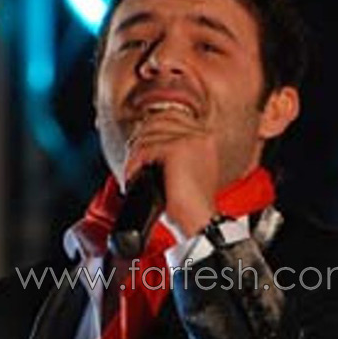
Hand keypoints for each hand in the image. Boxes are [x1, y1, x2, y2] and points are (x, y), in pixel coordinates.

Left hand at [124, 109, 217, 237]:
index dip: (150, 131)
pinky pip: (145, 149)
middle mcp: (200, 135)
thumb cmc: (191, 206)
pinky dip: (134, 164)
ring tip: (132, 172)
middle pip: (158, 122)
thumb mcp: (186, 173)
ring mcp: (189, 140)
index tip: (139, 148)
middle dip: (140, 140)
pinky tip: (132, 177)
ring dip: (135, 154)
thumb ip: (172, 155)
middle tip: (133, 161)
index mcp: (205, 139)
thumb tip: (149, 145)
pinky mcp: (176, 149)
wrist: (199, 220)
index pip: (171, 118)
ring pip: (148, 134)